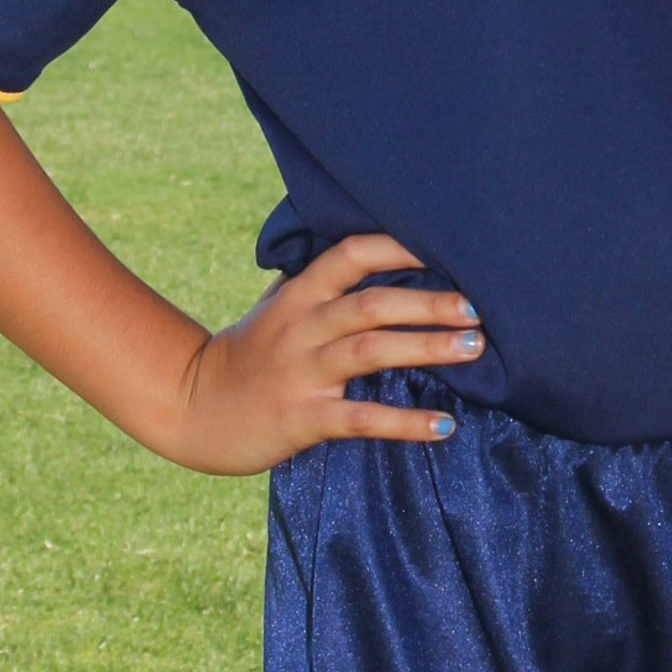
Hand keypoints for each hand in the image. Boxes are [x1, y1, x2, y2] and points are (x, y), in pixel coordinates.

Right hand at [165, 234, 483, 474]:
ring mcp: (301, 372)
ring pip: (371, 351)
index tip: (449, 245)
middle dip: (429, 303)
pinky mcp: (302, 418)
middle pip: (372, 304)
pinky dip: (405, 423)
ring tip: (473, 348)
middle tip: (479, 307)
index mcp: (300, 294)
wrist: (192, 407)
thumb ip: (321, 282)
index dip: (399, 245)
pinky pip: (361, 418)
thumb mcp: (278, 305)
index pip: (352, 254)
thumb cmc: (250, 353)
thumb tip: (378, 252)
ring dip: (427, 348)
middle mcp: (302, 326)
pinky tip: (444, 426)